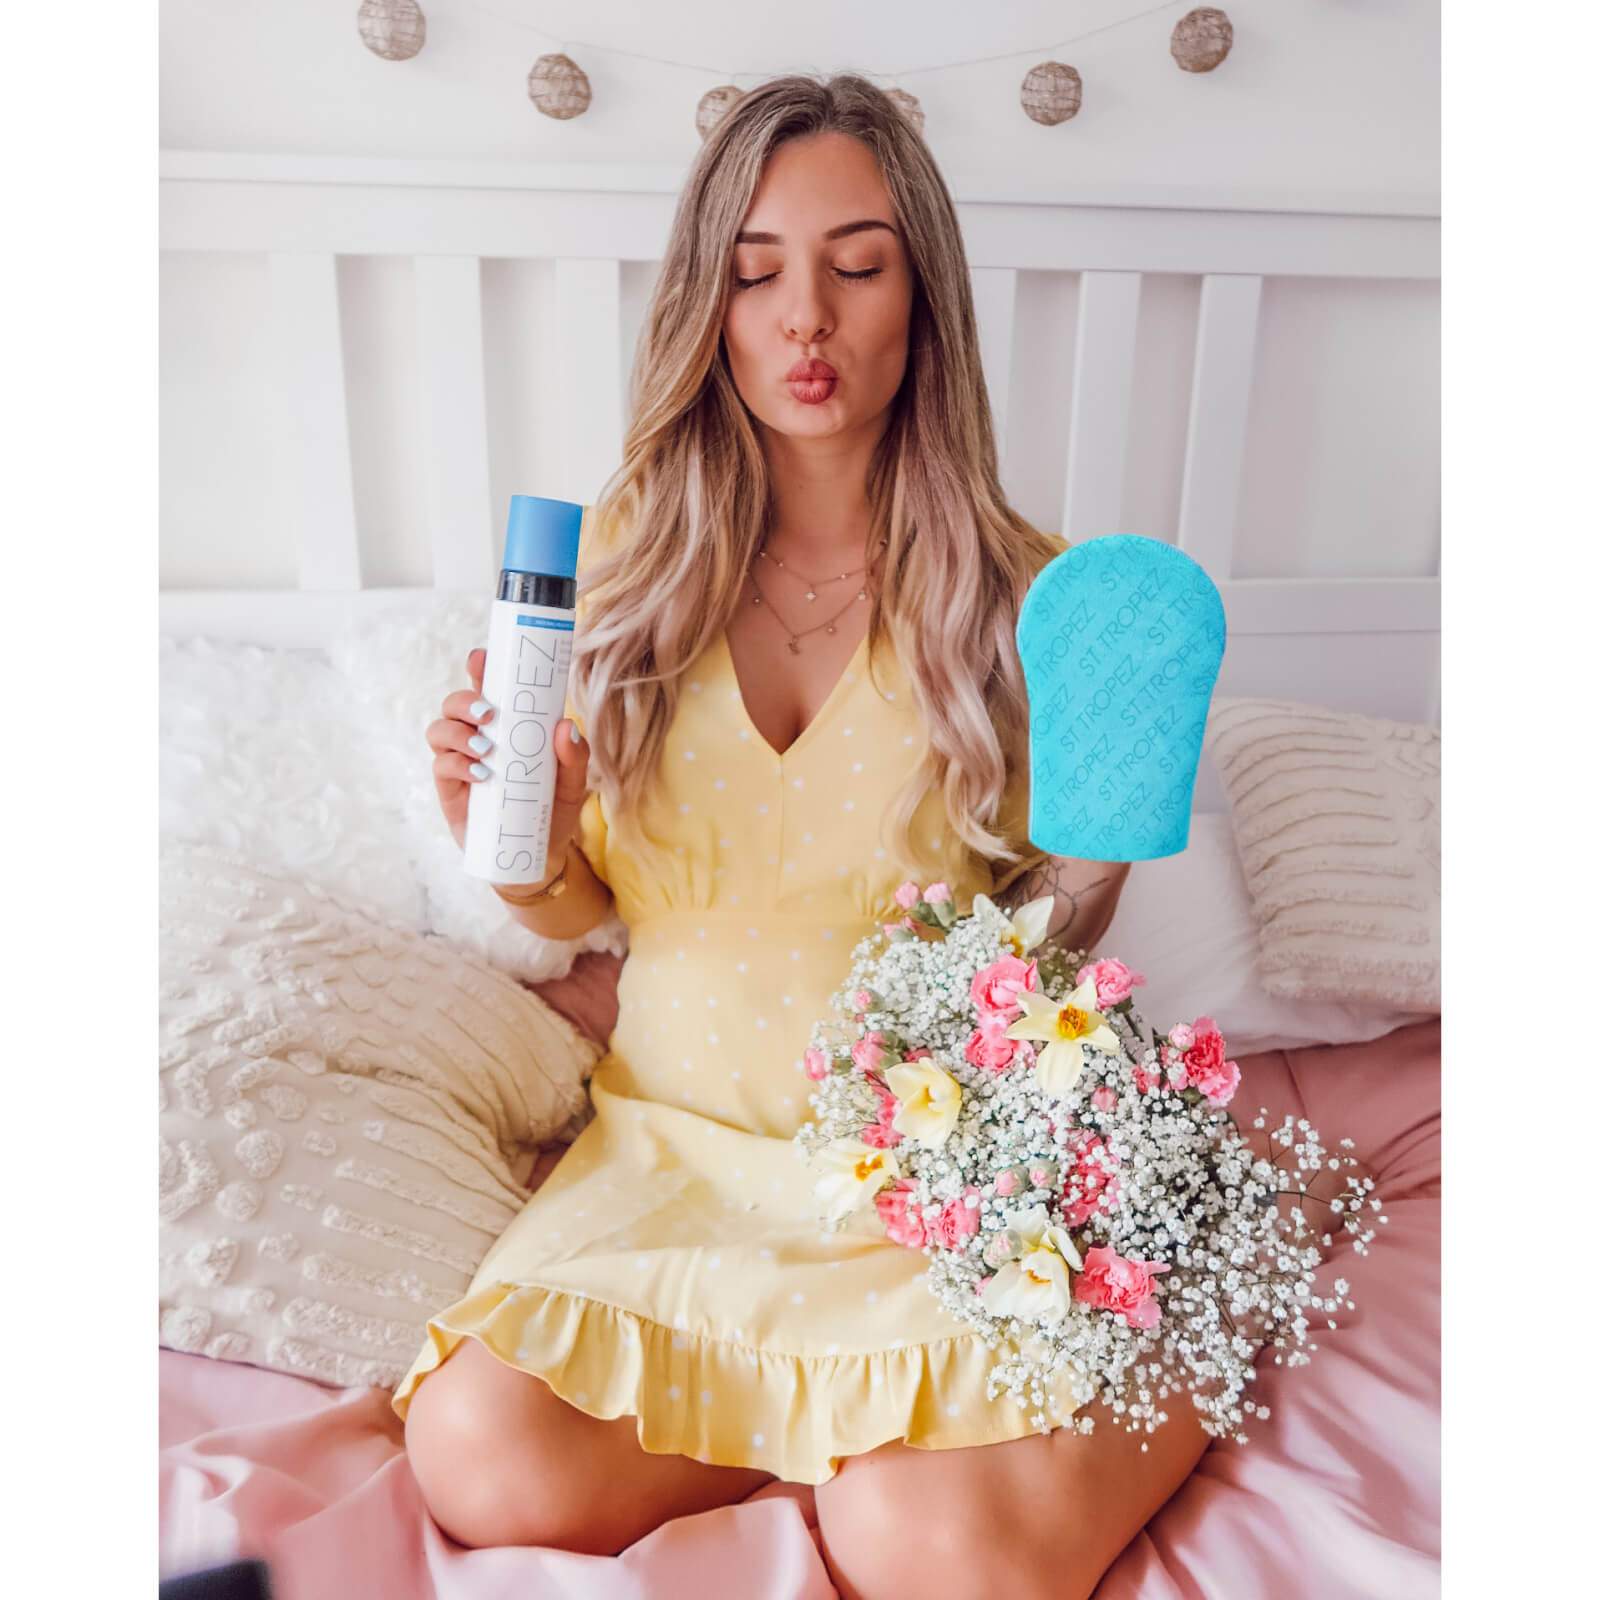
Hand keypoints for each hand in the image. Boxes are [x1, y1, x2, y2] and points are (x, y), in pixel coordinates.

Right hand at [426, 647, 591, 859]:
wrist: (536, 855)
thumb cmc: (552, 810)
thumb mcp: (572, 784)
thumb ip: (574, 757)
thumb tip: (566, 728)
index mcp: (507, 725)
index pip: (488, 688)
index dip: (480, 669)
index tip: (481, 658)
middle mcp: (478, 736)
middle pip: (456, 704)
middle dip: (466, 700)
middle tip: (488, 713)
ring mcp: (460, 761)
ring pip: (440, 729)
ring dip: (458, 732)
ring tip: (485, 749)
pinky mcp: (450, 788)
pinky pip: (440, 765)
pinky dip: (456, 763)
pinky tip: (479, 773)